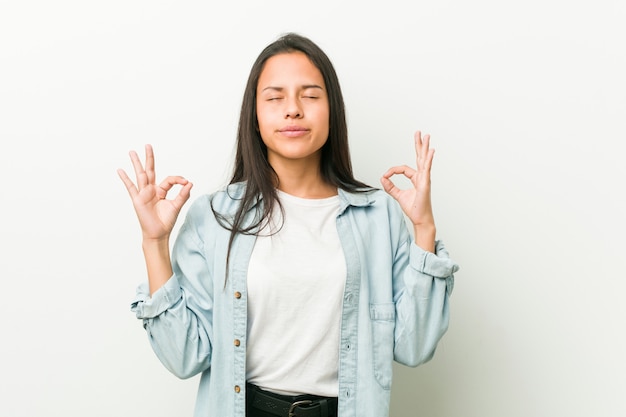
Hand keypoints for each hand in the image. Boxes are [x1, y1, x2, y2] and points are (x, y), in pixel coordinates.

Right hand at [117, 144, 192, 240]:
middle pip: (150, 170)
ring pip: (140, 175)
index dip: (178, 179)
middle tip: (148, 145)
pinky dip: (125, 179)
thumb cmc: (166, 221)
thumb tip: (190, 183)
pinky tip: (120, 170)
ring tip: (132, 151)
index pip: (168, 179)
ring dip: (136, 163)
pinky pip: (131, 187)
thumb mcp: (177, 206)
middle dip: (149, 158)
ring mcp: (143, 194)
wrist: (158, 234)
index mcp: (161, 191)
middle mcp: (151, 190)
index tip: (185, 182)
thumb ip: (183, 194)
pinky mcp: (137, 200)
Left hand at [381, 131, 435, 249]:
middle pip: (420, 157)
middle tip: (419, 133)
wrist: (420, 219)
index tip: (385, 176)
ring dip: (425, 147)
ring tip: (426, 136)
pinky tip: (430, 151)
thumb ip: (390, 187)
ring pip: (424, 160)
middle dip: (419, 145)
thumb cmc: (413, 208)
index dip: (392, 170)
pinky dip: (428, 160)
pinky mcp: (425, 184)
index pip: (403, 168)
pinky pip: (426, 169)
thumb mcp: (398, 196)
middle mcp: (422, 177)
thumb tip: (382, 178)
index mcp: (416, 179)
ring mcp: (425, 179)